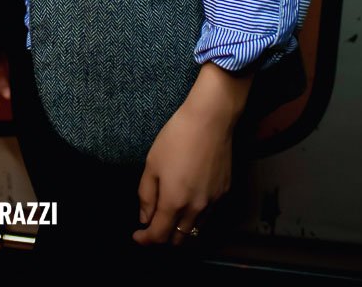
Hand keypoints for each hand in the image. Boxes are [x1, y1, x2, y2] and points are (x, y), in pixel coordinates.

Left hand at [132, 56, 254, 246]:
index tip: (137, 235)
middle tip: (151, 226)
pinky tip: (187, 202)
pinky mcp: (224, 193)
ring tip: (168, 216)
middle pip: (179, 240)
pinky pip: (207, 215)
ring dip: (179, 230)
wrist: (210, 121)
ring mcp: (213, 203)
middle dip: (163, 238)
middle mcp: (196, 209)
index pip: (159, 236)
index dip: (145, 240)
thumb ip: (146, 195)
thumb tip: (145, 218)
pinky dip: (195, 217)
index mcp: (174, 202)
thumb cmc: (176, 138)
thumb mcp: (152, 164)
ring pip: (194, 230)